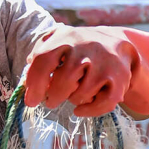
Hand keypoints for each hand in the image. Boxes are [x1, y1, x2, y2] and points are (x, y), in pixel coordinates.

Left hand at [23, 26, 148, 117]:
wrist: (118, 44)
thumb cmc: (80, 48)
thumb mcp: (60, 40)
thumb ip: (41, 52)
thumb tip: (28, 74)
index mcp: (67, 37)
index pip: (44, 60)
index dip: (34, 84)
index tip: (31, 101)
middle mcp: (87, 47)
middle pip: (64, 80)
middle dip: (54, 96)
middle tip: (51, 101)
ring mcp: (105, 63)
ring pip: (81, 94)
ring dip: (73, 100)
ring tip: (74, 94)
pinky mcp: (120, 78)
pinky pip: (103, 103)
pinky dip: (89, 111)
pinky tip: (79, 110)